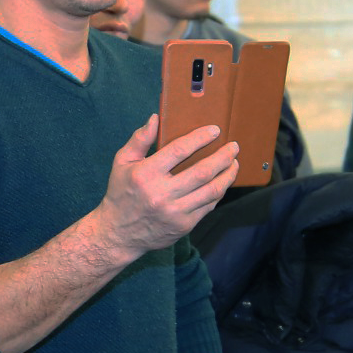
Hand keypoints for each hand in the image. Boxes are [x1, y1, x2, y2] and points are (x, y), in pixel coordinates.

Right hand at [93, 117, 238, 262]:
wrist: (118, 234)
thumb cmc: (121, 193)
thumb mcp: (122, 162)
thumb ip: (139, 139)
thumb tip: (156, 118)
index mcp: (146, 174)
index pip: (180, 150)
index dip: (200, 138)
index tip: (215, 130)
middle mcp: (161, 193)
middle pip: (203, 172)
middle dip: (223, 157)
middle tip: (233, 147)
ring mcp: (174, 212)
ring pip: (212, 190)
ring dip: (228, 175)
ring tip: (234, 163)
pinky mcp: (183, 225)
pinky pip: (208, 205)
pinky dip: (219, 192)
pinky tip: (222, 182)